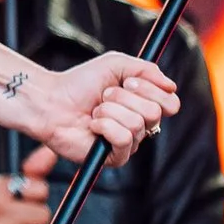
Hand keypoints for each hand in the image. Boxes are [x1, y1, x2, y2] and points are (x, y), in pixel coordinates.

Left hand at [32, 53, 176, 166]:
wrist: (51, 100)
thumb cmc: (81, 83)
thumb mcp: (116, 65)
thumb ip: (147, 69)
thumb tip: (171, 86)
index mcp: (144, 106)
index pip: (171, 103)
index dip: (151, 89)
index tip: (128, 81)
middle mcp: (140, 127)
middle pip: (155, 113)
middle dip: (125, 98)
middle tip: (105, 95)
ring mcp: (128, 144)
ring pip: (137, 124)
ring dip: (110, 110)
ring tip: (94, 110)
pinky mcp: (114, 158)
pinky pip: (124, 139)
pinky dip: (104, 125)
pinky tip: (92, 125)